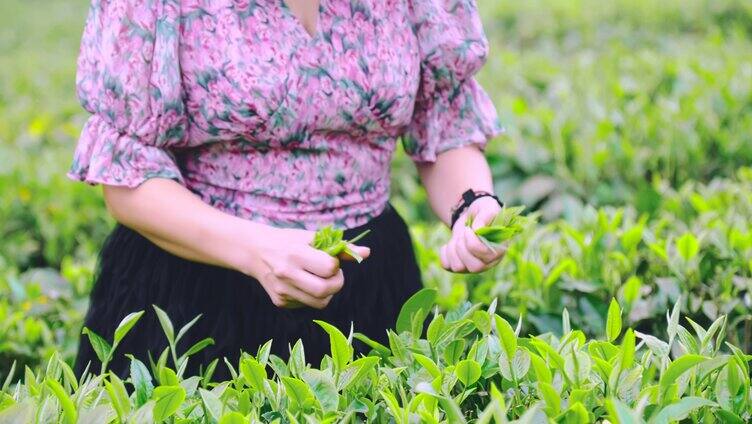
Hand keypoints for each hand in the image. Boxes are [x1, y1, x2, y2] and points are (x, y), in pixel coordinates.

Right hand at [238, 225, 369, 308]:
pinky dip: (312, 297)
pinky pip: (307, 305)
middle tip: (333, 276)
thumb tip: (367, 253)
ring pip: (319, 303)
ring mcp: (282, 290)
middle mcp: (287, 273)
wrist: (256, 251)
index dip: (335, 266)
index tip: (330, 261)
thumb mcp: (312, 238)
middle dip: (337, 284)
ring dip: (328, 293)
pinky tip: (304, 284)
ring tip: (321, 280)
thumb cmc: (289, 241)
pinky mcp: (280, 301)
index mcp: (295, 253)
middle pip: (325, 290)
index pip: (329, 268)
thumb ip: (340, 247)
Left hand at [439, 196, 505, 272]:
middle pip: (475, 267)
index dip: (473, 242)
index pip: (486, 255)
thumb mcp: (487, 207)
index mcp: (499, 250)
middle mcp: (487, 262)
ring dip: (453, 249)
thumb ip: (485, 216)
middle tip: (462, 234)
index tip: (468, 229)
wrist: (471, 215)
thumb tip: (476, 230)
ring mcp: (472, 266)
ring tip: (457, 237)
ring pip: (458, 267)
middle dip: (463, 248)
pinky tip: (451, 243)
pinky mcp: (459, 265)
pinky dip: (444, 253)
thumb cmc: (483, 212)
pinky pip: (447, 266)